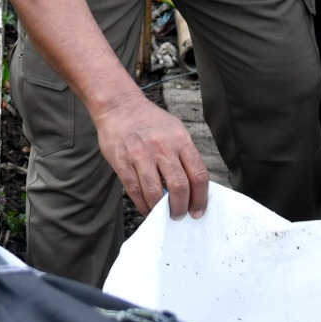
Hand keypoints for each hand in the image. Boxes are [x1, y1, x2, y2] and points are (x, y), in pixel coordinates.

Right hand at [92, 88, 209, 218]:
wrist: (119, 106)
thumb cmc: (149, 120)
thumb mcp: (175, 130)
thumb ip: (184, 155)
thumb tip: (193, 186)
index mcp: (180, 140)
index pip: (198, 174)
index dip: (201, 198)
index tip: (198, 210)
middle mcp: (163, 148)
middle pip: (180, 187)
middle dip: (182, 208)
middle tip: (181, 215)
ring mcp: (141, 156)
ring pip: (156, 193)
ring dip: (162, 210)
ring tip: (164, 215)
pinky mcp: (123, 163)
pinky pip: (136, 191)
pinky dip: (144, 205)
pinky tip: (148, 209)